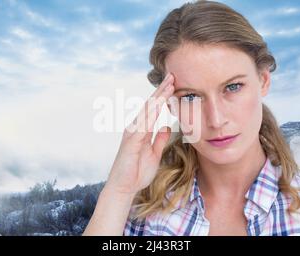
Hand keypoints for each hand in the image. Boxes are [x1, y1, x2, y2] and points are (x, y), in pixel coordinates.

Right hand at [104, 73, 174, 195]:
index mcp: (142, 130)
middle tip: (173, 76)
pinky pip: (141, 124)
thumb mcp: (155, 153)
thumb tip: (166, 125)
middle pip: (150, 105)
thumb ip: (159, 138)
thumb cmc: (138, 172)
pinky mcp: (130, 141)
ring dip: (157, 97)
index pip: (154, 109)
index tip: (175, 84)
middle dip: (161, 90)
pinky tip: (158, 105)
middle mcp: (135, 128)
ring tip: (168, 85)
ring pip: (146, 111)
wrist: (124, 188)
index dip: (163, 96)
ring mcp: (132, 133)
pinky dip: (150, 114)